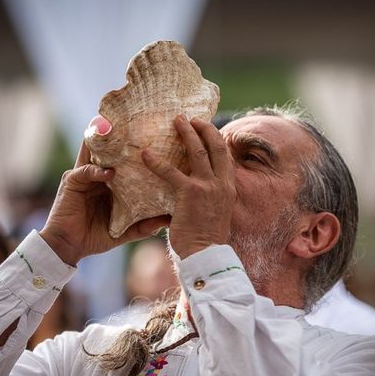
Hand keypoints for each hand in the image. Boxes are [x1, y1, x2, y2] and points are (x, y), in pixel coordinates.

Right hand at [40, 116, 169, 265]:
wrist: (68, 247)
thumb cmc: (93, 237)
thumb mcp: (124, 230)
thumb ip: (144, 225)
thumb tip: (168, 220)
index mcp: (108, 183)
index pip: (121, 160)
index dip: (133, 150)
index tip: (152, 138)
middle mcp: (96, 175)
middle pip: (107, 151)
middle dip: (118, 137)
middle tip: (136, 125)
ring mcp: (83, 176)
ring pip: (94, 153)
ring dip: (105, 143)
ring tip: (119, 132)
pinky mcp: (72, 183)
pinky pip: (86, 172)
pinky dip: (98, 171)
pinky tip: (110, 172)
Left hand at [142, 115, 235, 258]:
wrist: (207, 256)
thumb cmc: (206, 241)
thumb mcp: (215, 215)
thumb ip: (208, 199)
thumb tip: (196, 194)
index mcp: (229, 189)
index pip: (225, 157)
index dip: (217, 140)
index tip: (207, 129)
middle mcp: (222, 184)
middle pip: (216, 146)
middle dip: (204, 128)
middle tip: (192, 119)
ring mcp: (207, 187)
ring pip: (197, 150)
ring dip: (186, 133)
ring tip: (176, 121)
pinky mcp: (189, 194)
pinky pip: (170, 172)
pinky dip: (156, 162)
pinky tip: (145, 155)